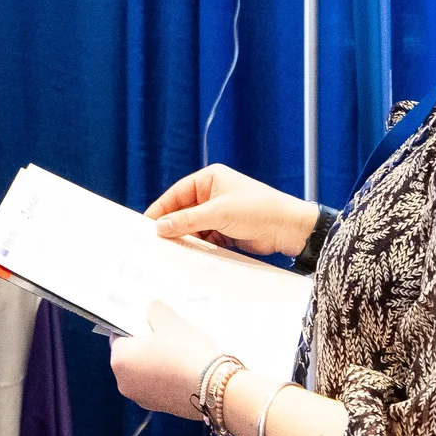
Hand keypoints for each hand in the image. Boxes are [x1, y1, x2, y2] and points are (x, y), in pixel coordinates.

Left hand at [107, 302, 222, 419]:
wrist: (212, 387)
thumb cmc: (184, 351)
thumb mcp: (170, 321)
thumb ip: (155, 311)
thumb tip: (150, 309)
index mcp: (119, 359)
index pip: (118, 336)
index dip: (134, 326)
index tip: (150, 322)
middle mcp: (123, 382)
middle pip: (130, 356)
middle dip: (144, 345)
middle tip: (165, 335)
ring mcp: (140, 398)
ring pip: (143, 373)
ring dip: (155, 362)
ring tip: (177, 352)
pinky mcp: (158, 408)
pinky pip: (157, 386)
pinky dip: (165, 377)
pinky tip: (183, 369)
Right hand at [146, 164, 315, 256]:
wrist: (289, 228)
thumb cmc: (258, 209)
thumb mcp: (219, 213)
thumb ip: (188, 220)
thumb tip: (161, 226)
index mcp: (210, 179)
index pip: (177, 193)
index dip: (161, 209)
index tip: (146, 224)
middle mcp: (213, 194)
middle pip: (183, 211)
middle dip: (172, 226)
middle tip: (155, 242)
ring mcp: (219, 213)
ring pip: (193, 227)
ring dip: (185, 238)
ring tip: (171, 252)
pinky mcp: (226, 231)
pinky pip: (205, 238)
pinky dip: (198, 246)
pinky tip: (189, 256)